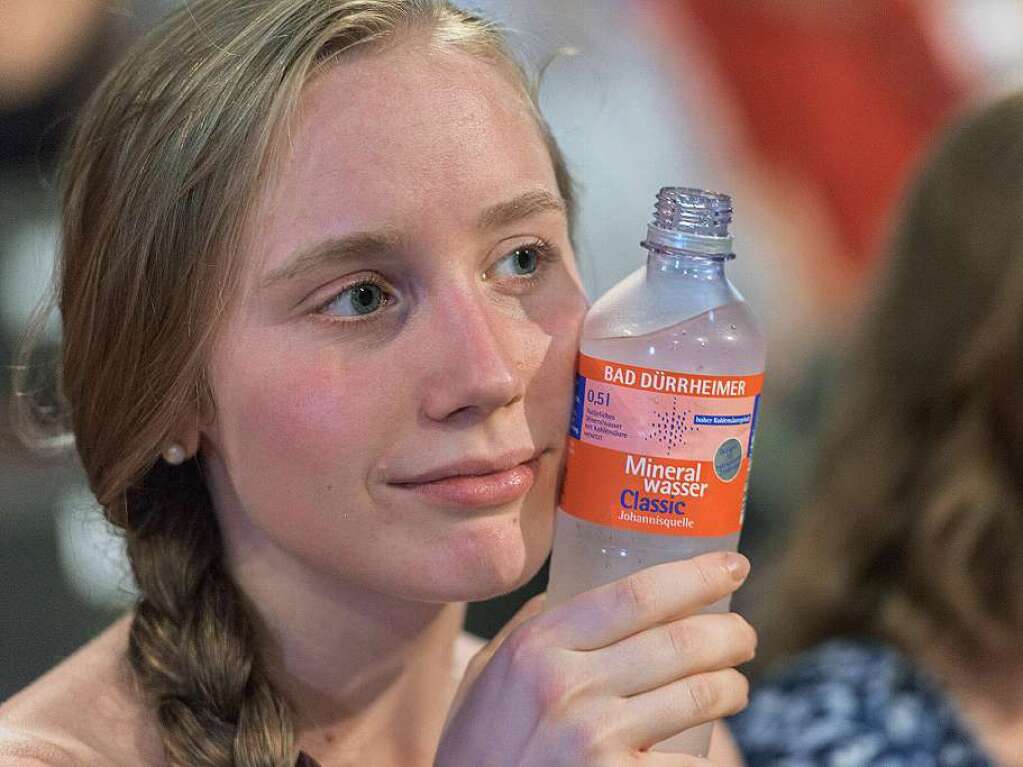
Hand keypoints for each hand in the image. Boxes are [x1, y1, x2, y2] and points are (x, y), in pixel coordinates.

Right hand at [435, 552, 755, 765]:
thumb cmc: (478, 748)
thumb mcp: (485, 675)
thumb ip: (529, 627)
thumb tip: (577, 585)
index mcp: (539, 647)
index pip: (635, 595)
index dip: (695, 575)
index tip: (731, 567)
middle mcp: (568, 687)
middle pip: (680, 641)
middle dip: (730, 633)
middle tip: (743, 634)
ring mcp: (595, 742)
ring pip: (699, 695)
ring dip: (733, 686)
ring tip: (735, 685)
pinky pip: (690, 764)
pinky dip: (712, 752)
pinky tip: (709, 746)